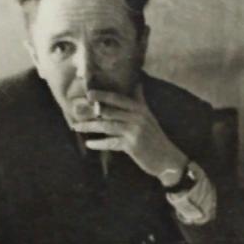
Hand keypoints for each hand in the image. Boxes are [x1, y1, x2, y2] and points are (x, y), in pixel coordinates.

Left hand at [72, 87, 187, 183]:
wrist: (168, 160)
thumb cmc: (155, 138)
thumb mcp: (149, 117)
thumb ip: (140, 101)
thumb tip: (137, 83)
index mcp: (140, 109)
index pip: (119, 98)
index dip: (103, 95)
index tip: (88, 93)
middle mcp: (138, 117)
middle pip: (110, 111)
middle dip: (91, 111)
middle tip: (75, 109)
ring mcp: (135, 131)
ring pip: (107, 126)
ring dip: (90, 126)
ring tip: (76, 126)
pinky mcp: (132, 145)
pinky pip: (111, 143)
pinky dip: (99, 143)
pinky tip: (89, 144)